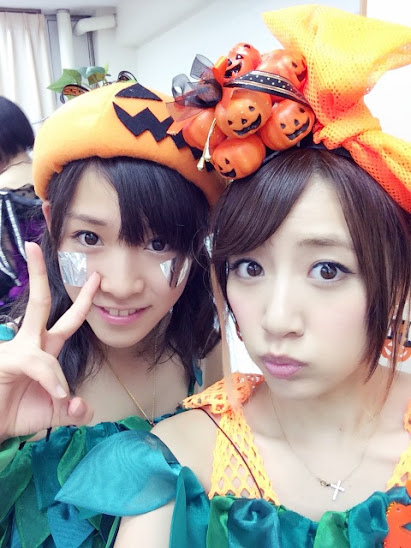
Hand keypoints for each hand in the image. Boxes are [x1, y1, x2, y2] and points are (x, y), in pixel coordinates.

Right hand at [0, 242, 99, 440]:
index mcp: (45, 349)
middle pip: (39, 302)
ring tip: (58, 398)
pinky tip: (56, 394)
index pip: (68, 320)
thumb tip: (84, 406)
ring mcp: (15, 348)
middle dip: (38, 273)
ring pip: (43, 339)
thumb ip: (75, 409)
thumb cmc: (18, 413)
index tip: (94, 280)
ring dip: (52, 372)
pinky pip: (38, 362)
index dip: (84, 302)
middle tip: (35, 246)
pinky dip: (51, 379)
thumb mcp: (56, 412)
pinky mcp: (8, 358)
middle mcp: (30, 343)